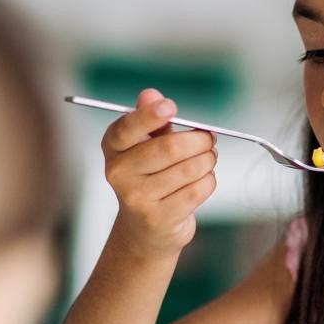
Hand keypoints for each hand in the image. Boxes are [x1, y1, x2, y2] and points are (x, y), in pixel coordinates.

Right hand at [102, 88, 216, 256]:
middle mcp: (119, 172)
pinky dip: (208, 180)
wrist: (145, 228)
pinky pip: (197, 190)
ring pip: (189, 169)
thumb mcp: (147, 144)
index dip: (149, 115)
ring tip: (208, 159)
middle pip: (169, 148)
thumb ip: (152, 119)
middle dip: (199, 140)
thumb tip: (150, 94)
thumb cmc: (150, 176)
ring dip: (208, 160)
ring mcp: (137, 198)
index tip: (170, 107)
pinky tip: (202, 180)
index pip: (127, 127)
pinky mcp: (158, 218)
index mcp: (114, 147)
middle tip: (209, 138)